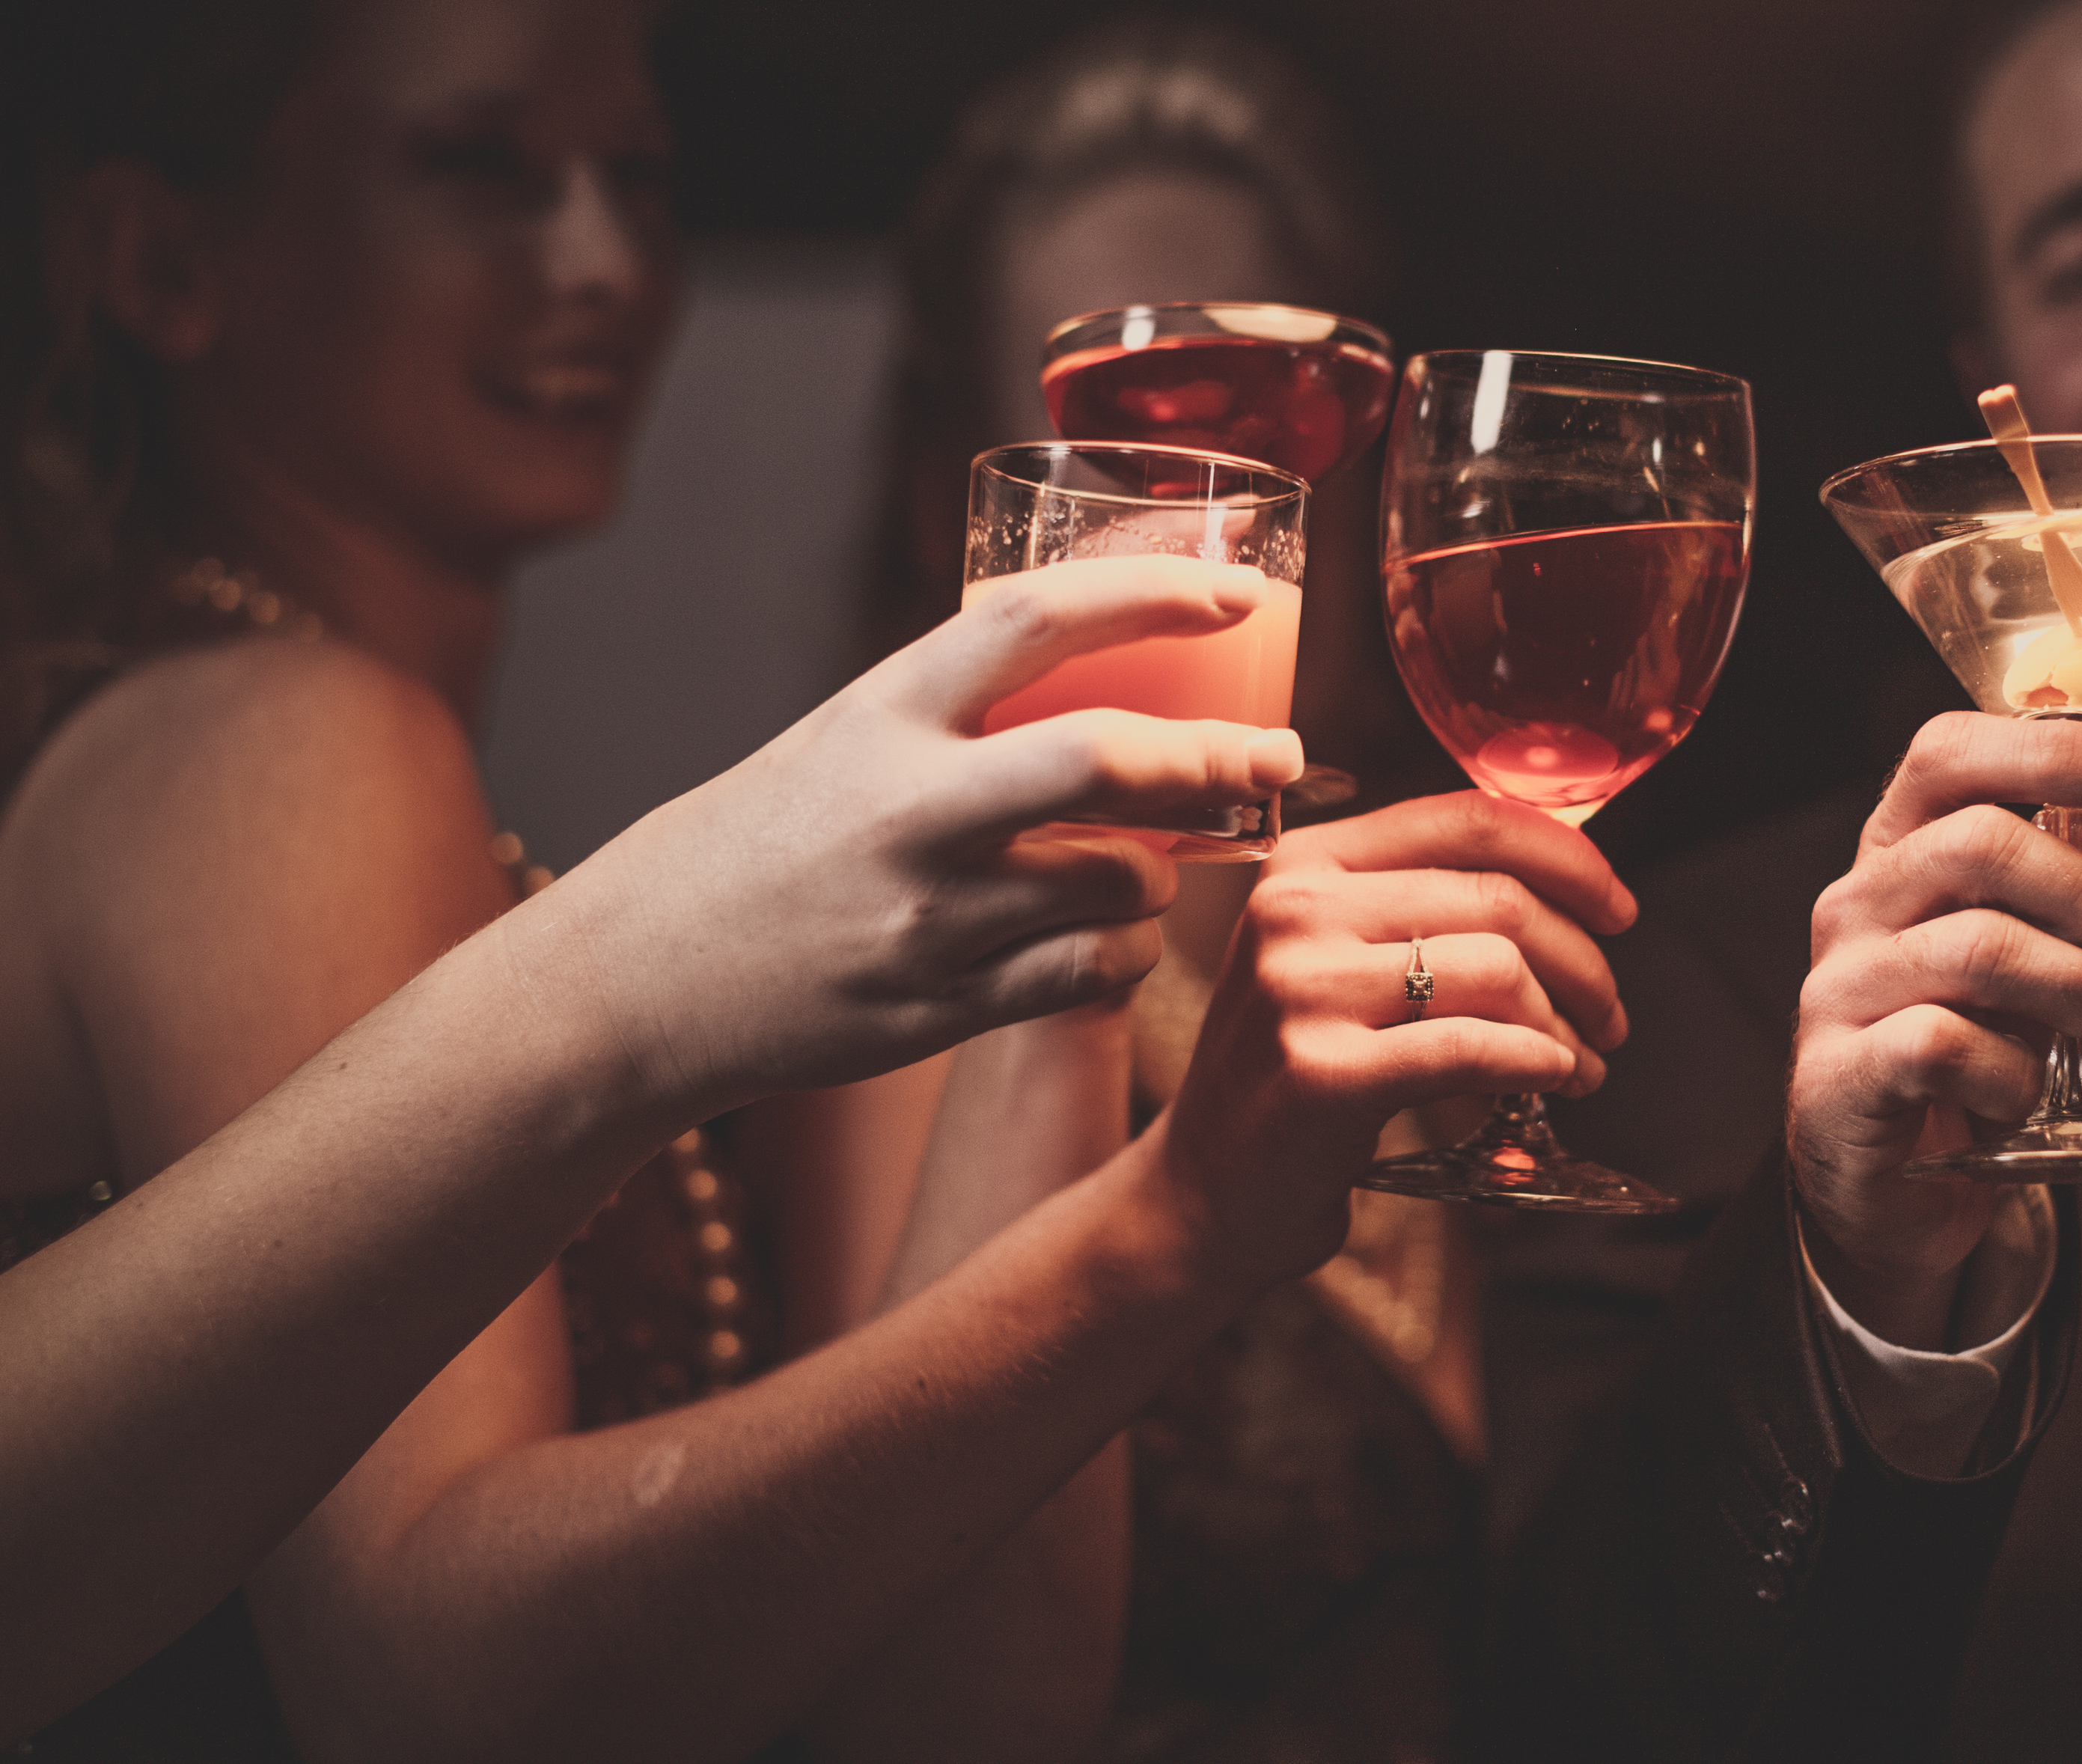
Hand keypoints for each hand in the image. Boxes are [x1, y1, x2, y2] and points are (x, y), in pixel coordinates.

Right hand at [516, 556, 1305, 1114]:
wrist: (640, 979)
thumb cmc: (760, 844)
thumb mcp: (841, 742)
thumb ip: (956, 714)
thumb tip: (1101, 668)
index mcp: (880, 714)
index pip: (1034, 620)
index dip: (1150, 593)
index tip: (1238, 589)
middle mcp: (905, 809)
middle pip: (1105, 761)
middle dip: (1218, 756)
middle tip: (1279, 755)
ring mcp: (922, 917)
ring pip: (1115, 880)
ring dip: (1169, 870)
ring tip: (1164, 862)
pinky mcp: (932, 1009)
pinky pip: (1083, 974)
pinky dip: (1126, 953)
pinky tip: (1120, 939)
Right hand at [1144, 791, 1635, 1288]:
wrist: (1202, 1192)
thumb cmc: (1292, 1077)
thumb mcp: (1336, 963)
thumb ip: (1422, 911)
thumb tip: (1570, 885)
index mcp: (1306, 864)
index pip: (1467, 820)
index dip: (1567, 859)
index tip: (1617, 908)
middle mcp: (1295, 910)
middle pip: (1498, 899)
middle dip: (1584, 961)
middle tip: (1609, 1014)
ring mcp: (1300, 990)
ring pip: (1497, 969)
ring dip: (1566, 1023)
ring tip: (1580, 1063)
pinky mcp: (1321, 1073)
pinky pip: (1471, 1048)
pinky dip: (1535, 1061)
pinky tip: (1551, 1078)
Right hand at [1787, 713, 2081, 1341]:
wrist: (1894, 1183)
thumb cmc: (1964, 1050)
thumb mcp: (2032, 945)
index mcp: (1899, 853)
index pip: (1948, 755)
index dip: (2049, 746)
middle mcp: (1858, 907)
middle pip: (1978, 845)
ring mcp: (1841, 989)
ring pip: (1980, 950)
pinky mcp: (1842, 1076)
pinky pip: (1946, 1047)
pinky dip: (2015, 1074)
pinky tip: (2032, 1098)